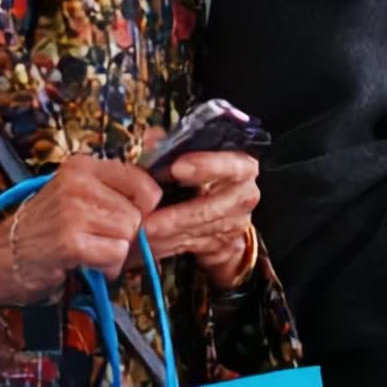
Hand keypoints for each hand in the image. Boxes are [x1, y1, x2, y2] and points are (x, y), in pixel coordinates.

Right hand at [0, 157, 161, 305]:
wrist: (5, 255)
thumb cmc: (46, 226)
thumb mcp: (76, 192)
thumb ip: (113, 189)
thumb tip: (157, 196)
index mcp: (82, 166)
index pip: (141, 179)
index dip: (145, 205)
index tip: (133, 215)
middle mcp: (78, 183)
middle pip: (136, 212)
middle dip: (126, 233)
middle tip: (102, 239)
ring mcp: (73, 211)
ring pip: (129, 233)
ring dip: (116, 251)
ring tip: (93, 250)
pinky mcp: (71, 241)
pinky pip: (115, 253)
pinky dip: (108, 266)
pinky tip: (90, 263)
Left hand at [139, 151, 259, 289]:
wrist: (218, 206)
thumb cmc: (201, 173)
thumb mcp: (189, 152)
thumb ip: (170, 144)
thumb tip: (151, 140)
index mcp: (242, 164)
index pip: (230, 165)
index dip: (205, 166)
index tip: (176, 168)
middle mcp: (245, 194)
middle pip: (211, 207)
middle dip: (176, 215)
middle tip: (148, 220)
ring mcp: (237, 222)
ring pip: (200, 231)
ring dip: (168, 234)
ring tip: (141, 233)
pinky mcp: (226, 244)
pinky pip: (196, 247)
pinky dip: (171, 246)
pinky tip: (151, 244)